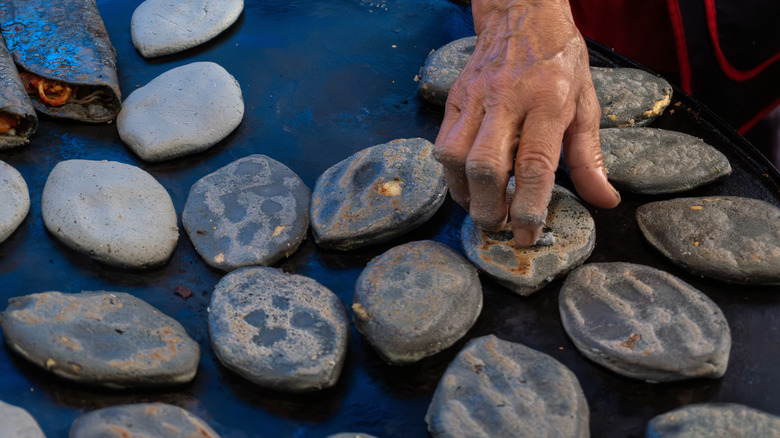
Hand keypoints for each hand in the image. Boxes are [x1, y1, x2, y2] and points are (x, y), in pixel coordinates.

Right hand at [434, 0, 619, 245]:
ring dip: (465, 194)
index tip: (528, 236)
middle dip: (490, 208)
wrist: (522, 15)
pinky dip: (451, 175)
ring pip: (455, 157)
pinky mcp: (455, 97)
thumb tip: (604, 201)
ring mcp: (476, 97)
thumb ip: (590, 157)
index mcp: (548, 101)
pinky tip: (467, 186)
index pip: (534, 164)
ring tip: (481, 209)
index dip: (529, 208)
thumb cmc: (559, 62)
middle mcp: (508, 99)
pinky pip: (442, 144)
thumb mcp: (587, 103)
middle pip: (486, 165)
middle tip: (499, 228)